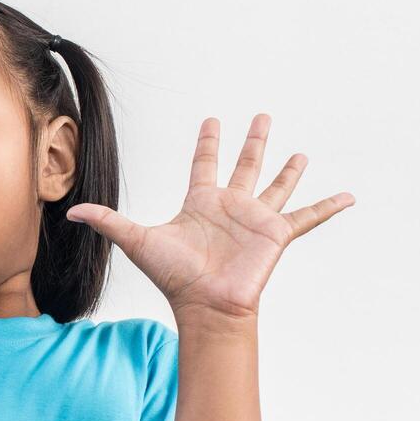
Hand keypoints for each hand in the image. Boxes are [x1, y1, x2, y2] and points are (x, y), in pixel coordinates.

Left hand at [64, 114, 354, 321]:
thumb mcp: (138, 240)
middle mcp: (231, 207)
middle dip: (253, 141)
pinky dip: (328, 207)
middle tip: (262, 115)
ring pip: (276, 185)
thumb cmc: (174, 277)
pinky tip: (348, 196)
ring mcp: (256, 220)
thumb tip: (71, 213)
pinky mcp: (277, 235)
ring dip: (288, 169)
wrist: (205, 305)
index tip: (212, 120)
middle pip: (245, 165)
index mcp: (201, 203)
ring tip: (301, 152)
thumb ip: (108, 222)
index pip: (204, 163)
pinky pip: (307, 217)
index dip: (208, 142)